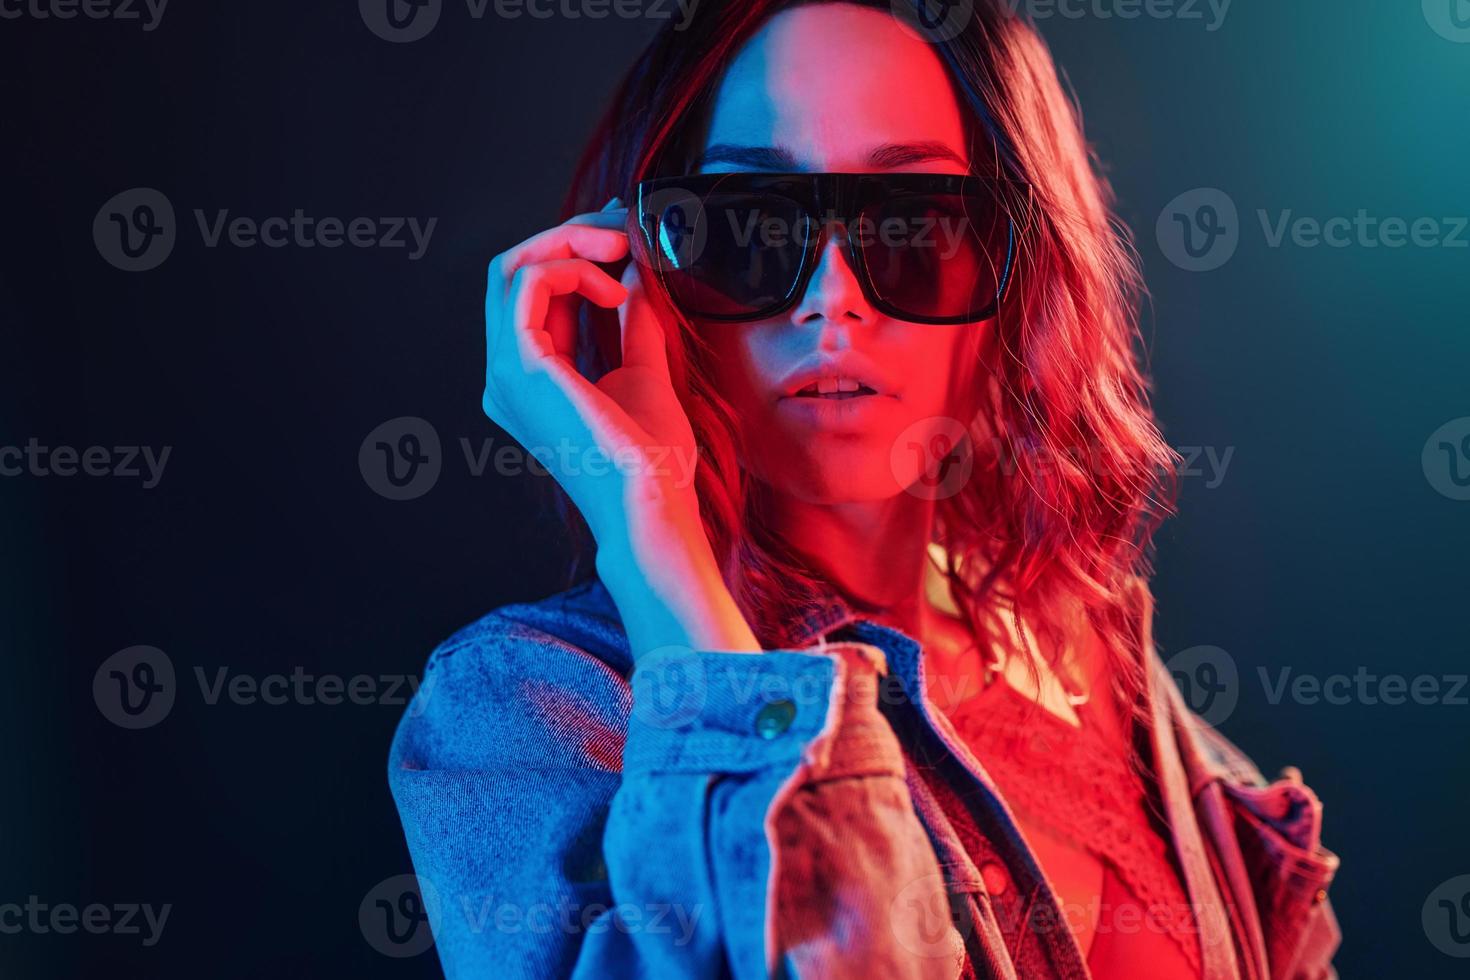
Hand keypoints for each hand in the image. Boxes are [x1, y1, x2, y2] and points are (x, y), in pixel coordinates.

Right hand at [482, 198, 757, 655]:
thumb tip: (635, 274)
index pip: (532, 295)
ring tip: (621, 248)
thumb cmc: (651, 461)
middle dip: (567, 237)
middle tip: (620, 226)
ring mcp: (505, 372)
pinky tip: (616, 291)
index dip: (573, 253)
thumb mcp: (644, 373)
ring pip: (512, 269)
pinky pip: (530, 285)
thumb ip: (634, 323)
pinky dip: (574, 270)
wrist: (651, 501)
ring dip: (570, 243)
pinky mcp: (520, 366)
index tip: (622, 233)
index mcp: (527, 380)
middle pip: (511, 273)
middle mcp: (505, 375)